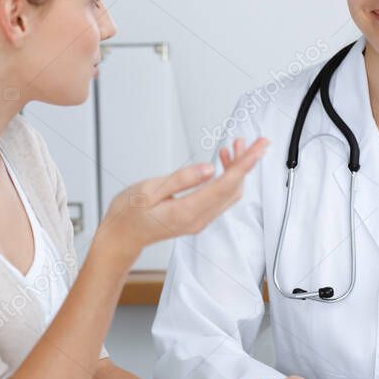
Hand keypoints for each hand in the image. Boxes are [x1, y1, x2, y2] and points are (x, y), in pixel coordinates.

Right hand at [93, 137, 267, 270]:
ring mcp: (199, 220)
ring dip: (237, 169)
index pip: (224, 185)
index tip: (258, 149)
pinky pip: (220, 197)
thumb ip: (181, 180)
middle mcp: (198, 219)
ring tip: (237, 145)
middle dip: (247, 164)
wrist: (121, 237)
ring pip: (229, 193)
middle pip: (233, 189)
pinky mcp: (198, 217)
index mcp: (186, 212)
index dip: (244, 164)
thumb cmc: (128, 213)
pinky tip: (223, 161)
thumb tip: (209, 169)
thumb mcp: (148, 190)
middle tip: (255, 141)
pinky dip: (227, 177)